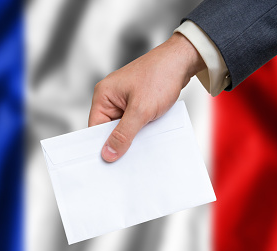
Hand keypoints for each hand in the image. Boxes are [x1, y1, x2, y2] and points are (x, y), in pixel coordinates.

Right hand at [88, 32, 205, 161]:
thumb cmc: (160, 76)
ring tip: (140, 147)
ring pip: (123, 127)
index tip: (107, 163)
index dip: (101, 145)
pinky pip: (134, 122)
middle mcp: (111, 97)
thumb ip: (123, 134)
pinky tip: (148, 136)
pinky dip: (140, 130)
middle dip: (118, 142)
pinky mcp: (137, 102)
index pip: (95, 128)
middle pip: (108, 129)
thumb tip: (108, 153)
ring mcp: (124, 100)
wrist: (182, 61)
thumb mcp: (141, 110)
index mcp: (103, 95)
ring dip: (132, 137)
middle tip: (126, 161)